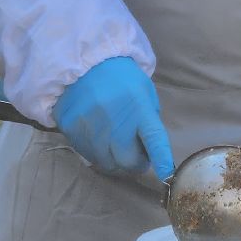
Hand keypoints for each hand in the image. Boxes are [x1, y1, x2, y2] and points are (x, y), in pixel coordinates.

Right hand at [52, 57, 174, 179]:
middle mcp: (116, 121)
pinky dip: (96, 152)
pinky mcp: (73, 131)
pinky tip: (98, 137)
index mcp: (140, 110)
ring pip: (107, 163)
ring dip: (114, 160)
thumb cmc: (122, 80)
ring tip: (114, 144)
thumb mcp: (144, 94)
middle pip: (127, 161)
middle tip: (135, 155)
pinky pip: (88, 155)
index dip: (161, 161)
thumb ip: (148, 122)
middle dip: (134, 163)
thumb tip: (148, 152)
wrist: (85, 63)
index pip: (154, 140)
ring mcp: (92, 128)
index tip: (166, 177)